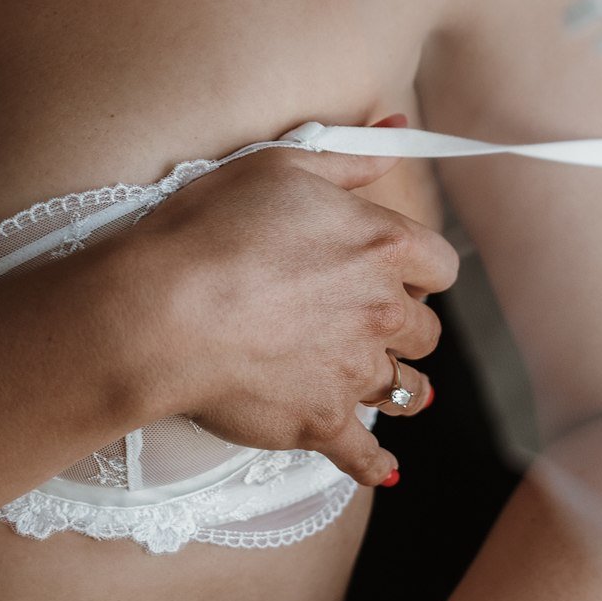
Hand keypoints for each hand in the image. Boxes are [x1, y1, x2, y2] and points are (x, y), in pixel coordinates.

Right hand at [118, 118, 458, 488]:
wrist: (162, 309)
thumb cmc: (211, 227)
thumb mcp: (280, 166)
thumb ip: (349, 157)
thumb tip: (399, 130)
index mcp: (381, 245)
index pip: (439, 265)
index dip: (418, 269)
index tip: (398, 273)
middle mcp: (381, 311)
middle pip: (425, 330)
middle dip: (403, 326)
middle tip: (373, 325)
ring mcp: (354, 371)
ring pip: (406, 389)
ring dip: (399, 386)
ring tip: (388, 388)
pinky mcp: (321, 421)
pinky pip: (364, 454)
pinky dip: (375, 464)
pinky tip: (384, 470)